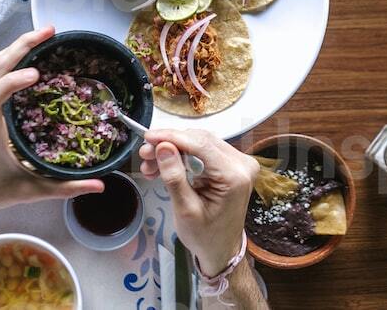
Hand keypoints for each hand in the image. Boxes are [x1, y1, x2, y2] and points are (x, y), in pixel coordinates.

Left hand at [0, 27, 103, 232]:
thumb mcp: (27, 191)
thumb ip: (64, 188)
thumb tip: (99, 186)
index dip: (12, 81)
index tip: (36, 74)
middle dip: (21, 46)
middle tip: (50, 32)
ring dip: (15, 48)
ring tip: (42, 36)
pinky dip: (8, 59)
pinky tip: (26, 55)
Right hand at [139, 129, 258, 275]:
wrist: (221, 249)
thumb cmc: (205, 236)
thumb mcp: (185, 210)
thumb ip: (174, 177)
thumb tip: (163, 147)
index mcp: (235, 176)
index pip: (201, 145)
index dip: (172, 137)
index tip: (148, 137)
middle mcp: (242, 164)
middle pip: (201, 141)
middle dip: (170, 144)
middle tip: (144, 154)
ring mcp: (239, 163)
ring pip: (200, 144)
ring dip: (174, 150)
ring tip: (150, 164)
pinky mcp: (232, 165)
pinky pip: (205, 152)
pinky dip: (184, 156)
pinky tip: (164, 165)